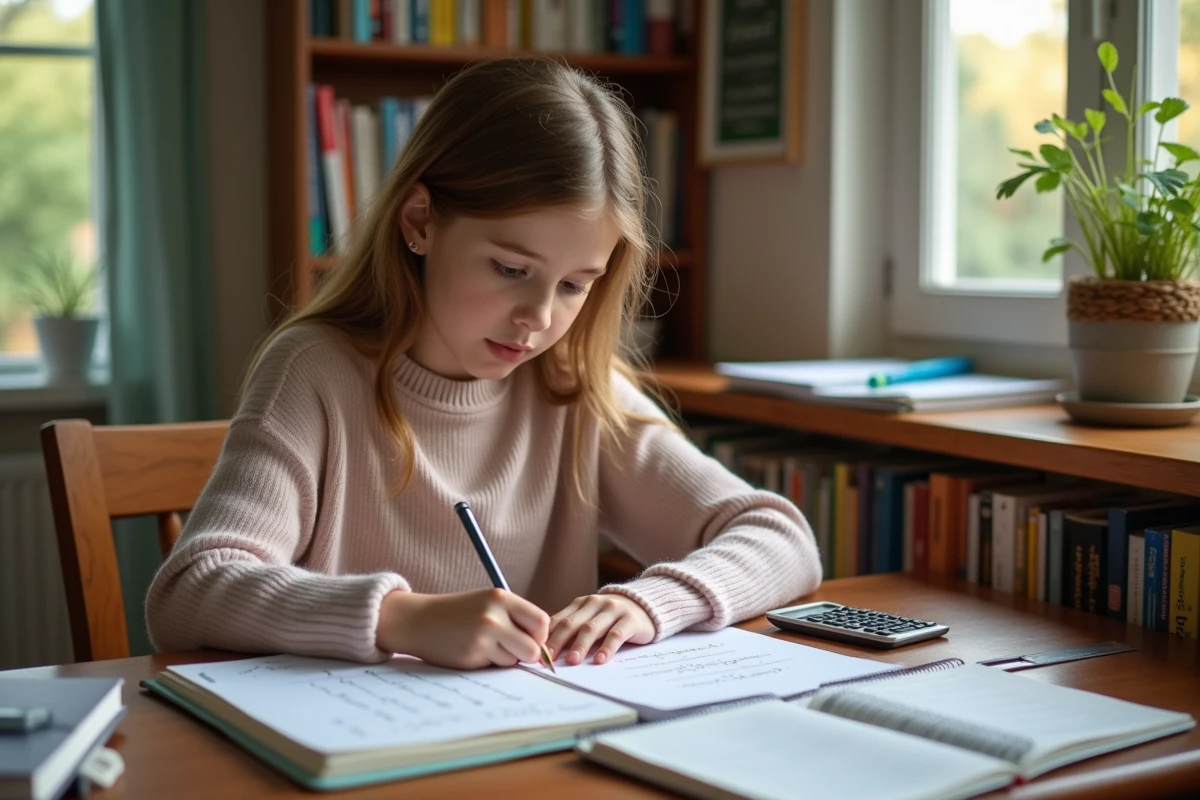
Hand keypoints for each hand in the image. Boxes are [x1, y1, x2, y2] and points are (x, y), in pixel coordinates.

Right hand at [376, 588, 549, 669]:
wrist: (418, 619)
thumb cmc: (457, 613)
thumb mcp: (488, 603)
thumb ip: (515, 618)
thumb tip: (544, 647)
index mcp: (501, 597)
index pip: (541, 621)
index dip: (540, 636)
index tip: (530, 639)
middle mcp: (494, 615)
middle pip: (533, 648)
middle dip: (527, 654)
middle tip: (511, 650)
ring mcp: (482, 636)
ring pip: (514, 660)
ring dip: (506, 659)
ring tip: (485, 646)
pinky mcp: (471, 654)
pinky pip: (495, 667)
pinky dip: (489, 664)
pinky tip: (473, 652)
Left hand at [547, 594, 654, 664]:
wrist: (646, 606)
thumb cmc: (611, 618)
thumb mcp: (591, 618)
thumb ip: (572, 629)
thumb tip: (546, 651)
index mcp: (581, 604)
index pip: (559, 619)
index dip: (547, 637)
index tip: (536, 654)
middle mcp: (595, 604)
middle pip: (572, 623)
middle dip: (558, 642)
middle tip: (549, 659)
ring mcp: (613, 610)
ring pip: (592, 628)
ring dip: (580, 645)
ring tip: (572, 662)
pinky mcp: (630, 620)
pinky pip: (616, 634)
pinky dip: (606, 648)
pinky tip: (599, 660)